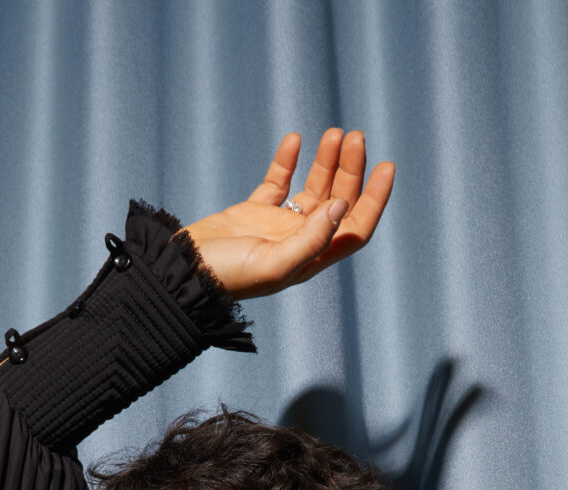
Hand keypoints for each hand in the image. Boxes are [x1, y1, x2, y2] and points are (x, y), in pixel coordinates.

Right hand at [182, 128, 393, 298]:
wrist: (182, 272)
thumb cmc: (226, 277)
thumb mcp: (272, 265)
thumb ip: (310, 240)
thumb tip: (340, 206)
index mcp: (311, 259)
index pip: (355, 228)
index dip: (375, 199)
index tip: (385, 166)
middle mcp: (300, 242)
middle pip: (338, 201)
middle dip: (350, 169)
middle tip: (353, 137)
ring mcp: (277, 226)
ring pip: (313, 188)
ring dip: (326, 161)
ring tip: (333, 133)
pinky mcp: (253, 212)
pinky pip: (278, 182)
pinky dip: (288, 161)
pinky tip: (295, 139)